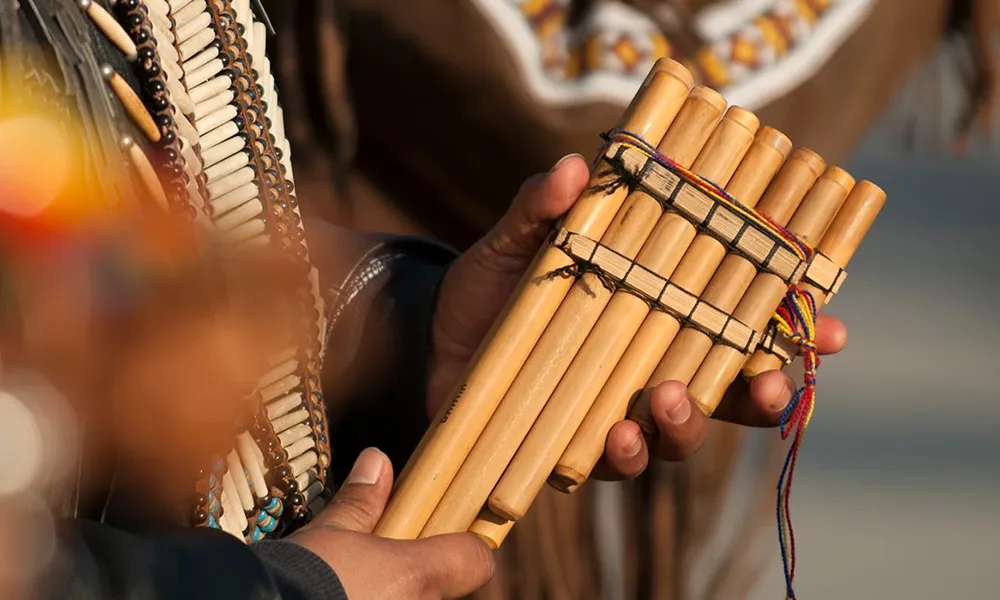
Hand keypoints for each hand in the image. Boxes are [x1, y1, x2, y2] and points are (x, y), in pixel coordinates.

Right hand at [289, 448, 494, 598]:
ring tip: (356, 580)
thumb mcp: (329, 533)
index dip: (465, 542)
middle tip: (385, 554)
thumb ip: (362, 502)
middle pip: (442, 584)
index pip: (476, 558)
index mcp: (418, 575)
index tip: (445, 529)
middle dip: (419, 569)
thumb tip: (378, 462)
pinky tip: (345, 595)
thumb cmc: (299, 577)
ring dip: (396, 591)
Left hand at [427, 154, 847, 480]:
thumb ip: (541, 206)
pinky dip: (625, 453)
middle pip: (729, 391)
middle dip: (764, 394)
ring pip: (681, 434)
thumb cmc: (488, 286)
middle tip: (768, 386)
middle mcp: (648, 366)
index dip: (791, 331)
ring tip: (668, 399)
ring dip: (688, 423)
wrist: (429, 342)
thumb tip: (572, 167)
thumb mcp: (515, 239)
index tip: (833, 330)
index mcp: (655, 311)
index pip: (739, 322)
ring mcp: (617, 410)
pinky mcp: (577, 447)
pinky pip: (617, 463)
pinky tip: (617, 437)